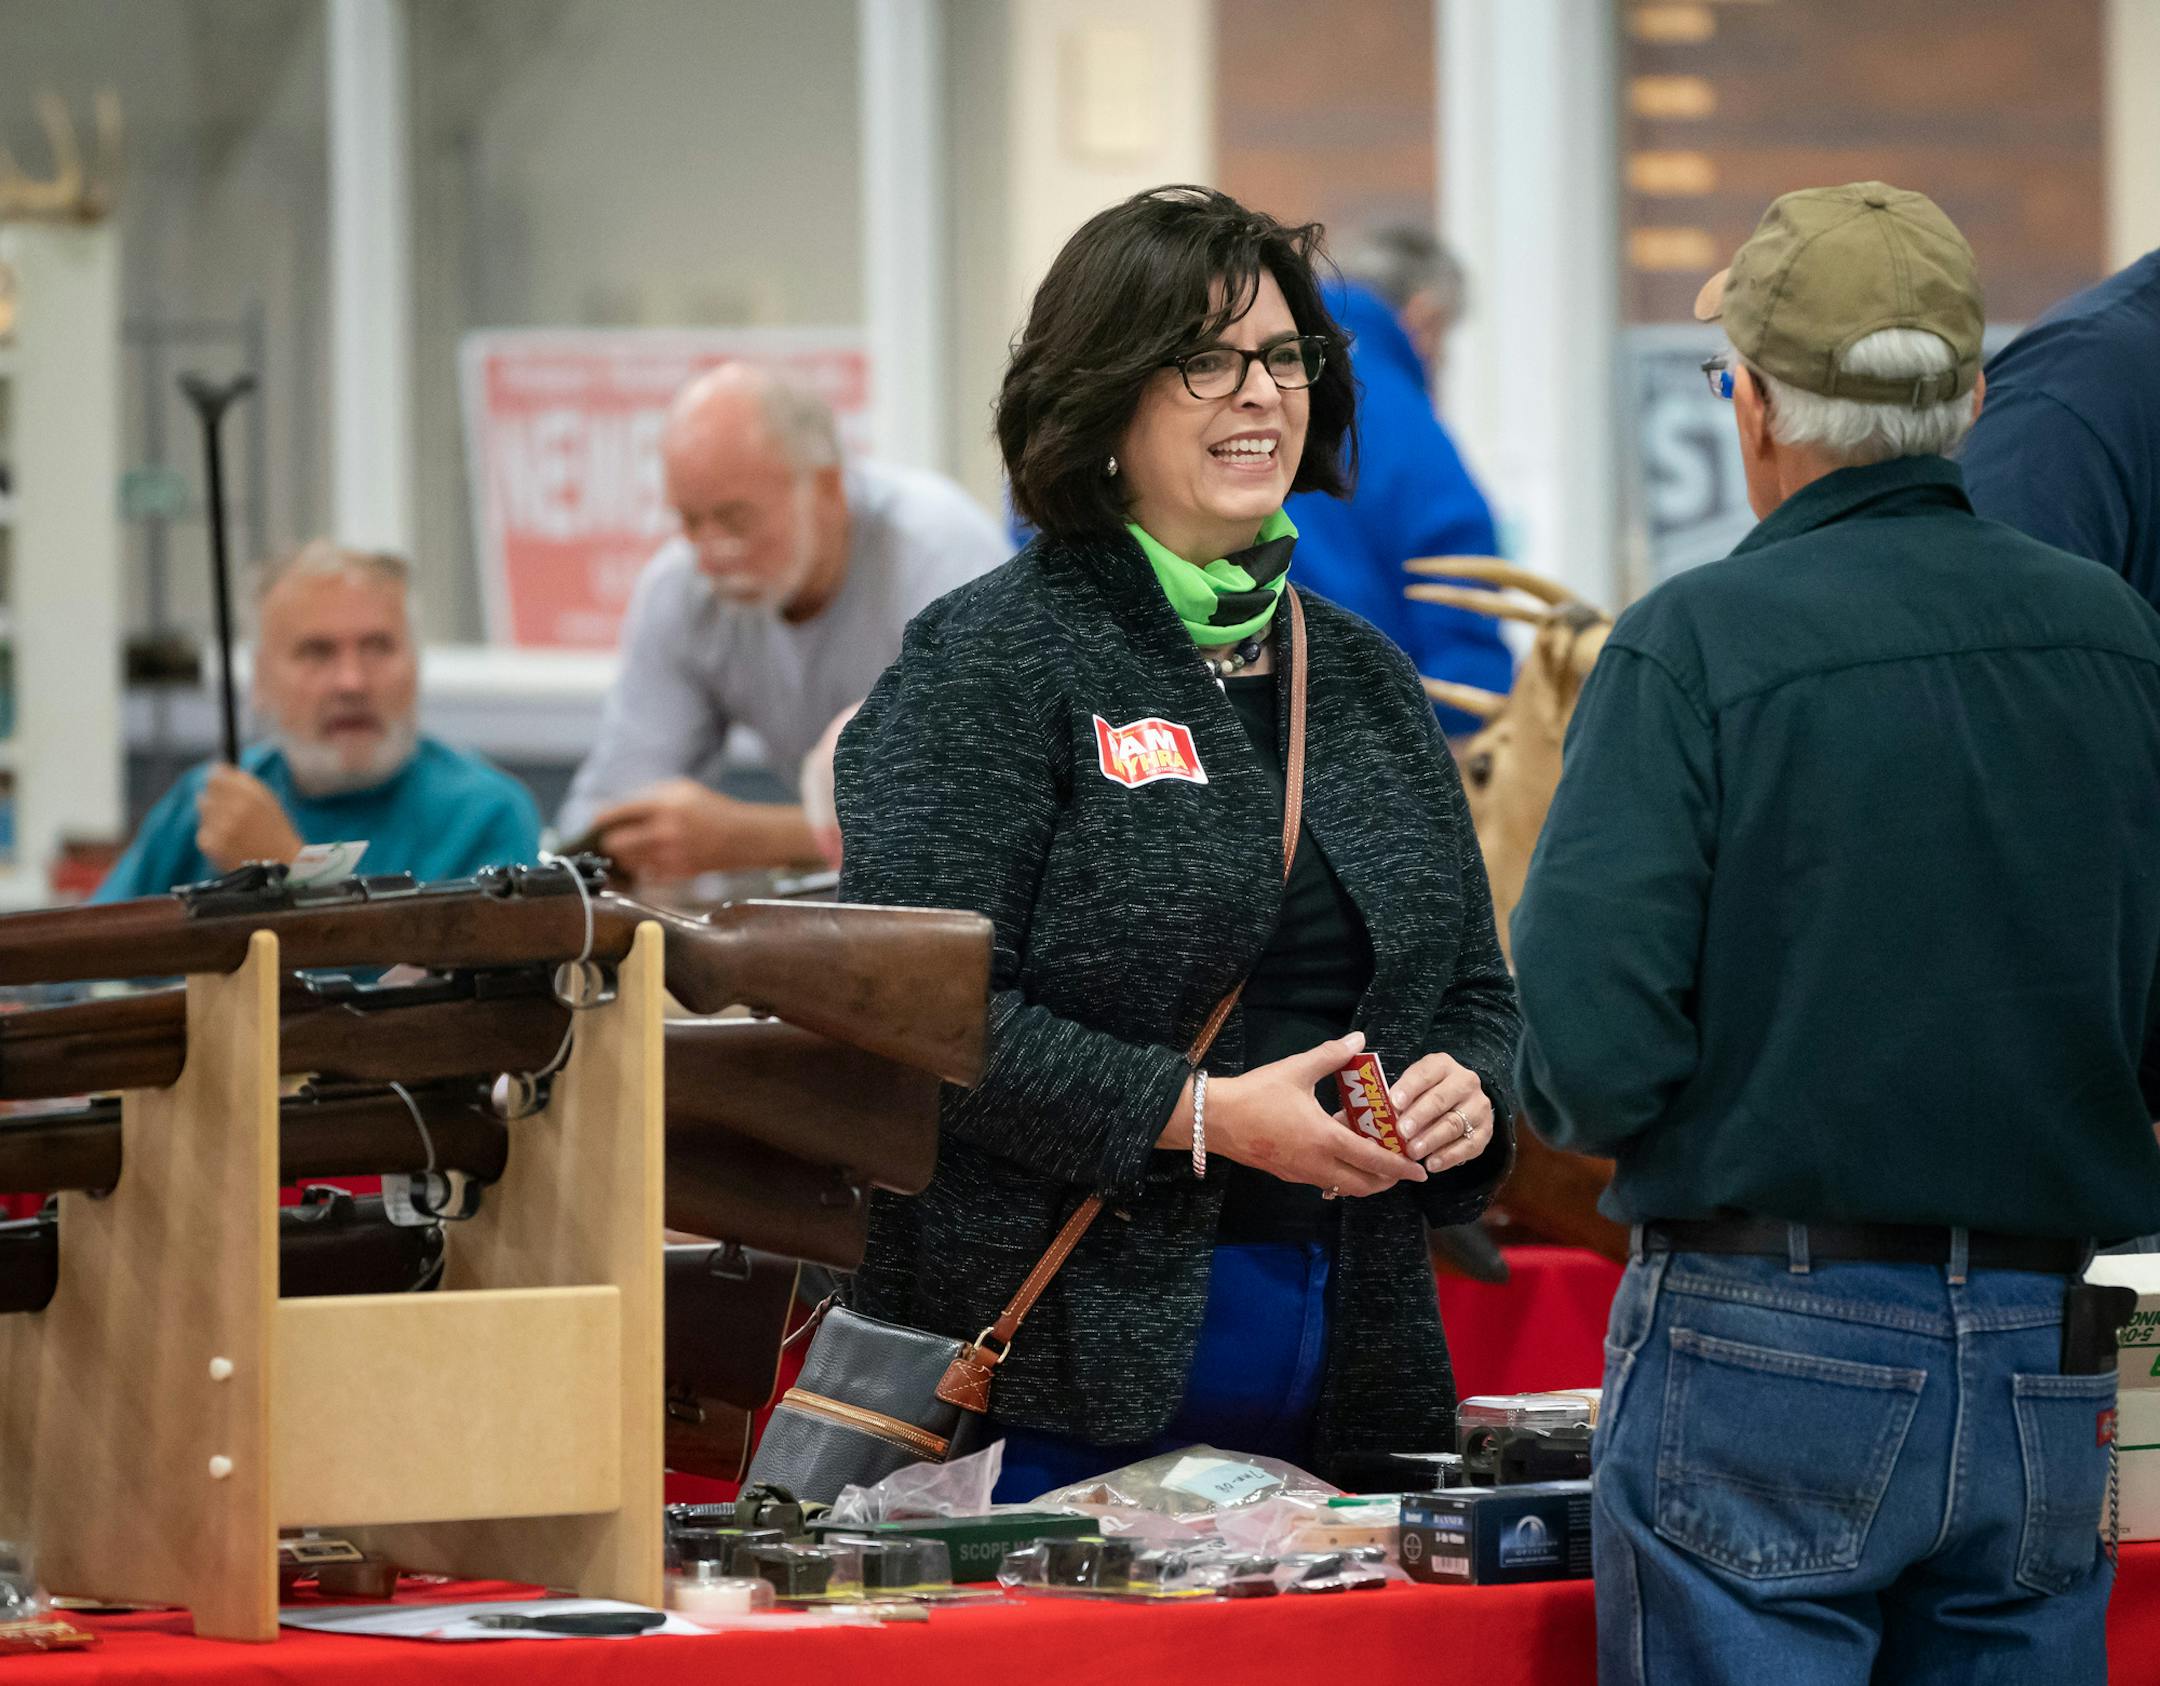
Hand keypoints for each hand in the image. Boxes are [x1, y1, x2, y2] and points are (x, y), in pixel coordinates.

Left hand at [195, 763, 303, 870]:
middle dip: (217, 799)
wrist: (281, 866)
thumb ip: (243, 781)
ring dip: (214, 816)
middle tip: (231, 812)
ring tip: (233, 828)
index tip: (224, 787)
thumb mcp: (268, 800)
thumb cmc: (275, 831)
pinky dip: (212, 834)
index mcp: (251, 795)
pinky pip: (202, 830)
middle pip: (206, 792)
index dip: (220, 782)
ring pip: (203, 810)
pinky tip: (229, 841)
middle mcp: (234, 809)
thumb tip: (217, 769)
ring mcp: (220, 828)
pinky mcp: (210, 845)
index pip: (215, 776)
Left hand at [589, 778, 813, 881]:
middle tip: (613, 839)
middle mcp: (664, 831)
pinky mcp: (677, 874)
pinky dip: (643, 869)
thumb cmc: (708, 809)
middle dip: (611, 841)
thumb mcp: (681, 789)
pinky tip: (650, 861)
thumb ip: (648, 796)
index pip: (619, 813)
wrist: (742, 836)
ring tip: (631, 850)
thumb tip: (617, 812)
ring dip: (625, 857)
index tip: (596, 822)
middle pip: (616, 844)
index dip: (602, 819)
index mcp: (663, 805)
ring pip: (628, 862)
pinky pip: (646, 875)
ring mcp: (670, 855)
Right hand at [1208, 1031, 1427, 1197]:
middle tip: (1400, 1167)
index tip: (1420, 1171)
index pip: (1374, 1161)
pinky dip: (1340, 1173)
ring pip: (1343, 1186)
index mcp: (1325, 1139)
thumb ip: (1331, 1055)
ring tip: (1373, 1158)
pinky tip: (1338, 1151)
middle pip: (1363, 1185)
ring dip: (1363, 1178)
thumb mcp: (1296, 1069)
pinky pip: (1323, 1180)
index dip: (1400, 1168)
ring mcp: (1301, 1173)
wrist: (1214, 1119)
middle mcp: (1317, 1164)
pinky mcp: (1287, 1174)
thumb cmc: (1257, 1094)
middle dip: (1387, 1181)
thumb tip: (1359, 1039)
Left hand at [1391, 1051, 1495, 1175]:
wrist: (1462, 1103)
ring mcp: (1478, 1106)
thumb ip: (1401, 1097)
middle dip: (1419, 1116)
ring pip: (1454, 1123)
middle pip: (1440, 1099)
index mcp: (1442, 1065)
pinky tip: (1431, 1164)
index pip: (1425, 1073)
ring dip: (1431, 1139)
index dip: (1409, 1088)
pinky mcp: (1485, 1130)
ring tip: (1412, 1152)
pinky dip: (1448, 1157)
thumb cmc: (1426, 1095)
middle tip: (1401, 1132)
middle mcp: (1465, 1082)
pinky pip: (1469, 1145)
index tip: (1394, 1103)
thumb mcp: (1414, 1087)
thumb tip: (1383, 1116)